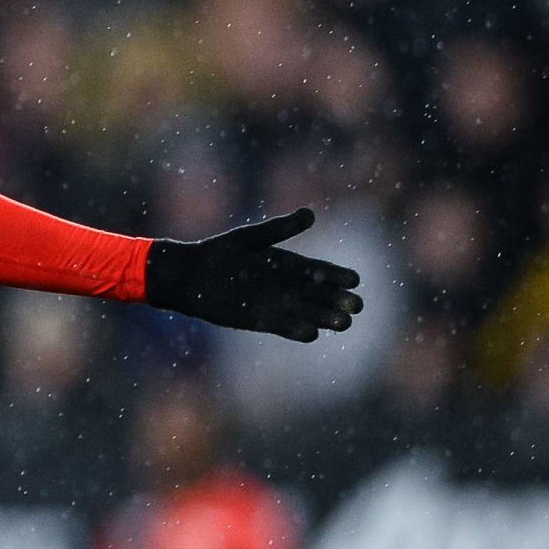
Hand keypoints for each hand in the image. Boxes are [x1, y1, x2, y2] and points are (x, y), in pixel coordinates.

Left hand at [144, 208, 360, 341]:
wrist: (191, 276)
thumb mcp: (252, 238)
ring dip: (324, 318)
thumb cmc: (220, 252)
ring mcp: (274, 304)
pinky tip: (312, 334)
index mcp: (286, 264)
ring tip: (344, 323)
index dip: (336, 276)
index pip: (318, 271)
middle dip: (337, 300)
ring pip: (305, 312)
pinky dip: (296, 330)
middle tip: (357, 306)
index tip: (355, 279)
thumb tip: (311, 214)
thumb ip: (280, 229)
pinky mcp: (259, 320)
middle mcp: (285, 286)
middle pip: (317, 295)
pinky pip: (282, 326)